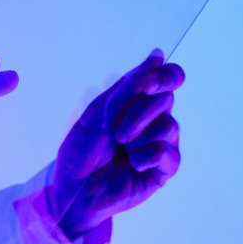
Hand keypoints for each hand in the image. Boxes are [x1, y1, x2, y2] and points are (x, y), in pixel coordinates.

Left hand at [51, 49, 184, 243]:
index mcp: (139, 101)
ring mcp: (162, 144)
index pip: (169, 78)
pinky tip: (132, 165)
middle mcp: (155, 120)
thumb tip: (158, 54)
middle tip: (116, 133)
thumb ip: (130, 85)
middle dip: (137, 113)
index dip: (165, 76)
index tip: (146, 85)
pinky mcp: (165, 169)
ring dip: (137, 136)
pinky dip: (144, 156)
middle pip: (167, 99)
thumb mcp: (102, 111)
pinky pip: (167, 152)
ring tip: (121, 150)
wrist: (74, 189)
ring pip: (168, 125)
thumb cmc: (83, 149)